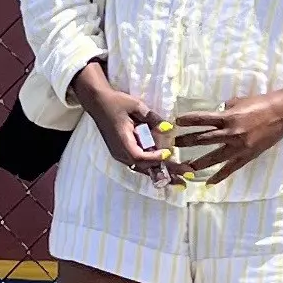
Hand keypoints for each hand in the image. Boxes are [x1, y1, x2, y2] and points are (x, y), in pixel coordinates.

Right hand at [70, 61, 173, 178]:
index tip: (168, 153)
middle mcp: (120, 152)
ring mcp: (120, 154)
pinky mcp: (122, 152)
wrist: (98, 103)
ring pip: (141, 168)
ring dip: (160, 172)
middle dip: (164, 173)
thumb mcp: (136, 106)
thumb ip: (152, 118)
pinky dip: (152, 166)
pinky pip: (138, 163)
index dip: (154, 157)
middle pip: (143, 167)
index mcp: (122, 141)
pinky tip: (166, 170)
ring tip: (179, 180)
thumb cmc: (117, 102)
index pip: (139, 156)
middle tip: (183, 179)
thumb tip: (168, 128)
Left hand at [174, 79, 282, 184]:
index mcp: (229, 117)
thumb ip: (227, 108)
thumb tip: (218, 112)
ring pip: (214, 157)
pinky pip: (230, 168)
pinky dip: (219, 175)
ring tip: (186, 166)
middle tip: (174, 146)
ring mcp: (239, 146)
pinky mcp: (247, 155)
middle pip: (204, 139)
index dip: (187, 121)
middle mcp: (231, 132)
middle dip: (187, 142)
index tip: (176, 122)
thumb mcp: (240, 101)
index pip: (202, 119)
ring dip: (198, 162)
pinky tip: (209, 182)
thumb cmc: (262, 103)